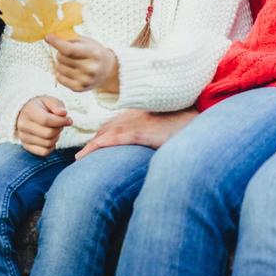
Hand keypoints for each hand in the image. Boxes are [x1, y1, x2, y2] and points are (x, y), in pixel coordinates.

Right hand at [16, 95, 72, 155]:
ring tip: (55, 129)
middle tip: (60, 124)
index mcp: (29, 111)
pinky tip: (51, 138)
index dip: (61, 121)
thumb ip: (57, 105)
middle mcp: (23, 125)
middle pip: (48, 133)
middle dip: (59, 129)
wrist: (26, 113)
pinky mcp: (26, 146)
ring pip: (48, 143)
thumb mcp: (49, 100)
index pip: (46, 120)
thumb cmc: (41, 106)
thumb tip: (63, 113)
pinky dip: (51, 146)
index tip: (68, 120)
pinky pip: (44, 152)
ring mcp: (23, 137)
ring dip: (56, 137)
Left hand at [46, 34, 118, 92]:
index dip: (56, 43)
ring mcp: (85, 80)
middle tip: (70, 53)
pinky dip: (61, 73)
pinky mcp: (79, 88)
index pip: (69, 49)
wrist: (108, 70)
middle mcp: (90, 69)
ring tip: (72, 63)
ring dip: (61, 63)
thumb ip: (70, 39)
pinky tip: (71, 71)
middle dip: (61, 52)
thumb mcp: (87, 42)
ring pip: (58, 67)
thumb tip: (50, 37)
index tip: (48, 37)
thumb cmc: (95, 53)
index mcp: (93, 54)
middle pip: (61, 57)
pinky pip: (59, 78)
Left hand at [75, 107, 196, 159]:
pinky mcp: (142, 132)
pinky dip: (105, 142)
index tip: (90, 149)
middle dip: (92, 144)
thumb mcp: (164, 127)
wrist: (196, 117)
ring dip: (92, 146)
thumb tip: (150, 142)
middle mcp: (133, 118)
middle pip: (106, 131)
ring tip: (79, 159)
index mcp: (137, 116)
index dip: (100, 138)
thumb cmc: (183, 123)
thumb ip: (152, 131)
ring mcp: (137, 124)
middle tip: (80, 158)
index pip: (112, 127)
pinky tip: (95, 147)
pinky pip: (119, 137)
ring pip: (107, 134)